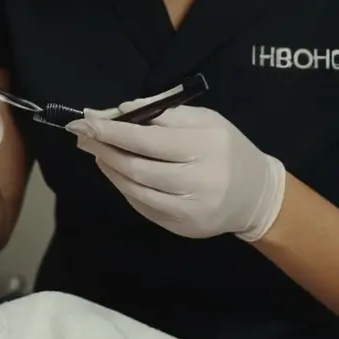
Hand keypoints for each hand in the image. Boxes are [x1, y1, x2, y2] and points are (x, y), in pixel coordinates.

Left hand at [68, 102, 284, 240]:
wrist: (257, 196)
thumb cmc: (226, 148)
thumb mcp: (205, 119)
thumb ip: (162, 112)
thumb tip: (118, 111)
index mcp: (206, 147)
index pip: (148, 141)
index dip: (112, 132)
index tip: (86, 121)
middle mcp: (199, 181)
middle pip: (137, 167)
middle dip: (104, 149)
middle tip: (81, 134)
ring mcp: (190, 210)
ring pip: (135, 189)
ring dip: (109, 168)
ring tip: (94, 149)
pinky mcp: (182, 228)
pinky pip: (142, 205)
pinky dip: (124, 186)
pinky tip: (114, 170)